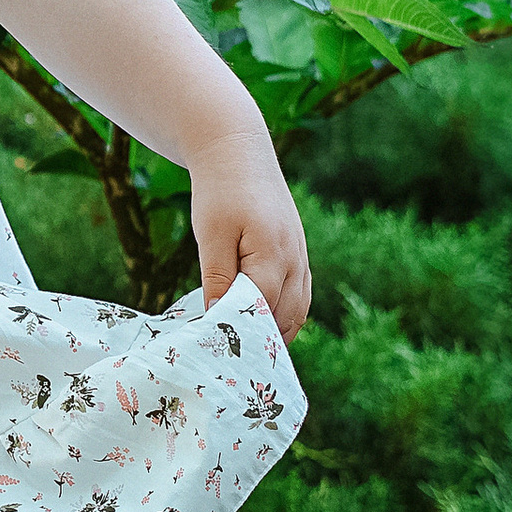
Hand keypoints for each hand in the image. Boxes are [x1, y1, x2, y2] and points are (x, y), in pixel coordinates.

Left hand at [189, 135, 309, 339]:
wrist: (238, 152)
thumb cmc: (220, 191)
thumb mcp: (211, 235)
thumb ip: (217, 278)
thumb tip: (216, 318)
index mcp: (274, 256)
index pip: (261, 311)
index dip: (240, 332)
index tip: (217, 351)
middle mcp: (295, 260)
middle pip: (284, 316)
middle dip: (262, 339)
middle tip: (233, 360)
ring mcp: (301, 257)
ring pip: (297, 310)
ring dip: (277, 331)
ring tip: (249, 351)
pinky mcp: (298, 253)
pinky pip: (299, 295)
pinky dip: (284, 314)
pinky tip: (263, 324)